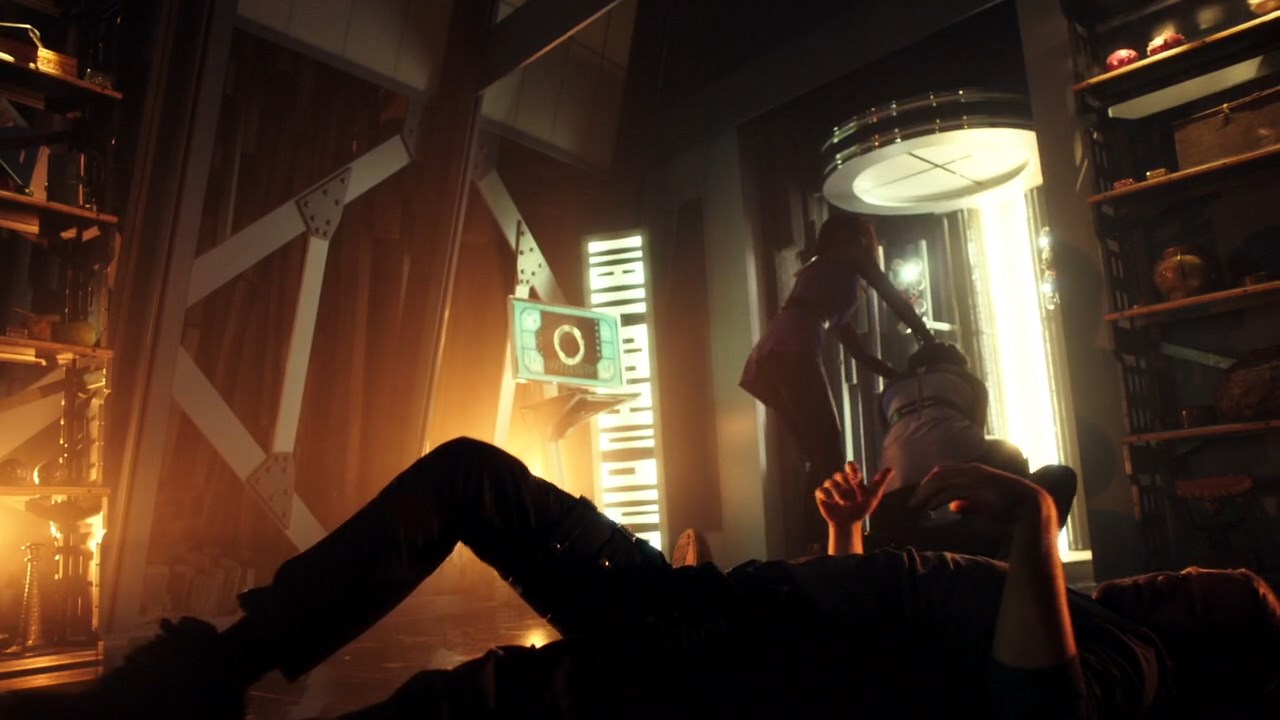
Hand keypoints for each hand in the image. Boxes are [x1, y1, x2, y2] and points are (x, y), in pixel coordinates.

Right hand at [815, 461, 891, 527]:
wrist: (849, 524)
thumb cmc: (861, 510)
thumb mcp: (873, 496)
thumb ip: (880, 482)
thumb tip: (891, 468)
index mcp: (853, 479)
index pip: (850, 466)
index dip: (851, 468)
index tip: (855, 477)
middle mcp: (841, 482)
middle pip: (840, 475)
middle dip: (847, 488)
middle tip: (852, 500)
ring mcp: (830, 488)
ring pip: (830, 482)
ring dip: (838, 493)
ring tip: (843, 503)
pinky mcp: (822, 496)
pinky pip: (820, 490)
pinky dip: (826, 495)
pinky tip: (833, 502)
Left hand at [908, 463, 1052, 530]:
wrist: (1031, 507)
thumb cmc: (1011, 508)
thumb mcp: (986, 505)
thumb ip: (970, 504)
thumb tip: (954, 507)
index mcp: (975, 471)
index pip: (945, 472)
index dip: (931, 482)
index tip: (921, 494)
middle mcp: (972, 470)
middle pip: (938, 474)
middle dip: (924, 487)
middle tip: (913, 501)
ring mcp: (973, 477)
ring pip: (940, 481)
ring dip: (925, 493)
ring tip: (915, 505)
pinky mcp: (974, 487)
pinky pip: (948, 491)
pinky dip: (935, 499)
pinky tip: (929, 507)